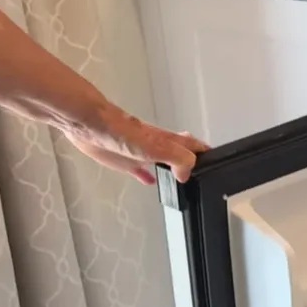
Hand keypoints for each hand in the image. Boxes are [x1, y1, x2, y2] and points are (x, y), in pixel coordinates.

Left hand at [64, 105, 209, 184]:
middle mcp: (158, 145)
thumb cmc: (121, 131)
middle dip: (194, 160)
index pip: (194, 146)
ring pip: (163, 160)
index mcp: (168, 141)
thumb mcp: (156, 147)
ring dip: (173, 168)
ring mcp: (141, 152)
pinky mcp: (124, 159)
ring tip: (183, 178)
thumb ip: (178, 158)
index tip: (217, 163)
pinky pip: (140, 169)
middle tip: (203, 171)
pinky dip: (148, 176)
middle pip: (181, 152)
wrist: (89, 125)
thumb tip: (187, 173)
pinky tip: (150, 181)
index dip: (206, 154)